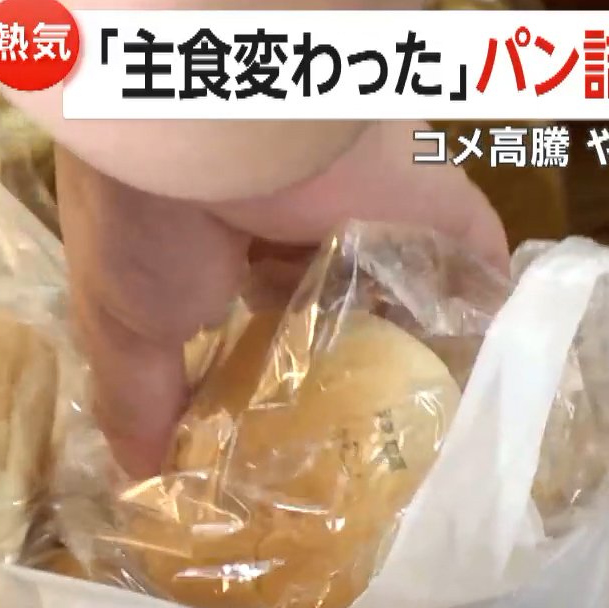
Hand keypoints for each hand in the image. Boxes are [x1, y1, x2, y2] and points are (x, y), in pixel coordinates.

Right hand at [57, 122, 510, 478]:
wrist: (212, 126)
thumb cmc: (149, 224)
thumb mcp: (123, 330)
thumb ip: (140, 403)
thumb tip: (141, 482)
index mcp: (215, 236)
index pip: (246, 307)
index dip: (261, 368)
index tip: (273, 442)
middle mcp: (293, 219)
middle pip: (328, 300)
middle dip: (339, 365)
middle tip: (353, 454)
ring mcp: (366, 208)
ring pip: (398, 285)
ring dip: (409, 347)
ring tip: (420, 438)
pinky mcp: (433, 204)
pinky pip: (474, 265)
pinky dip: (483, 315)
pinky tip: (485, 384)